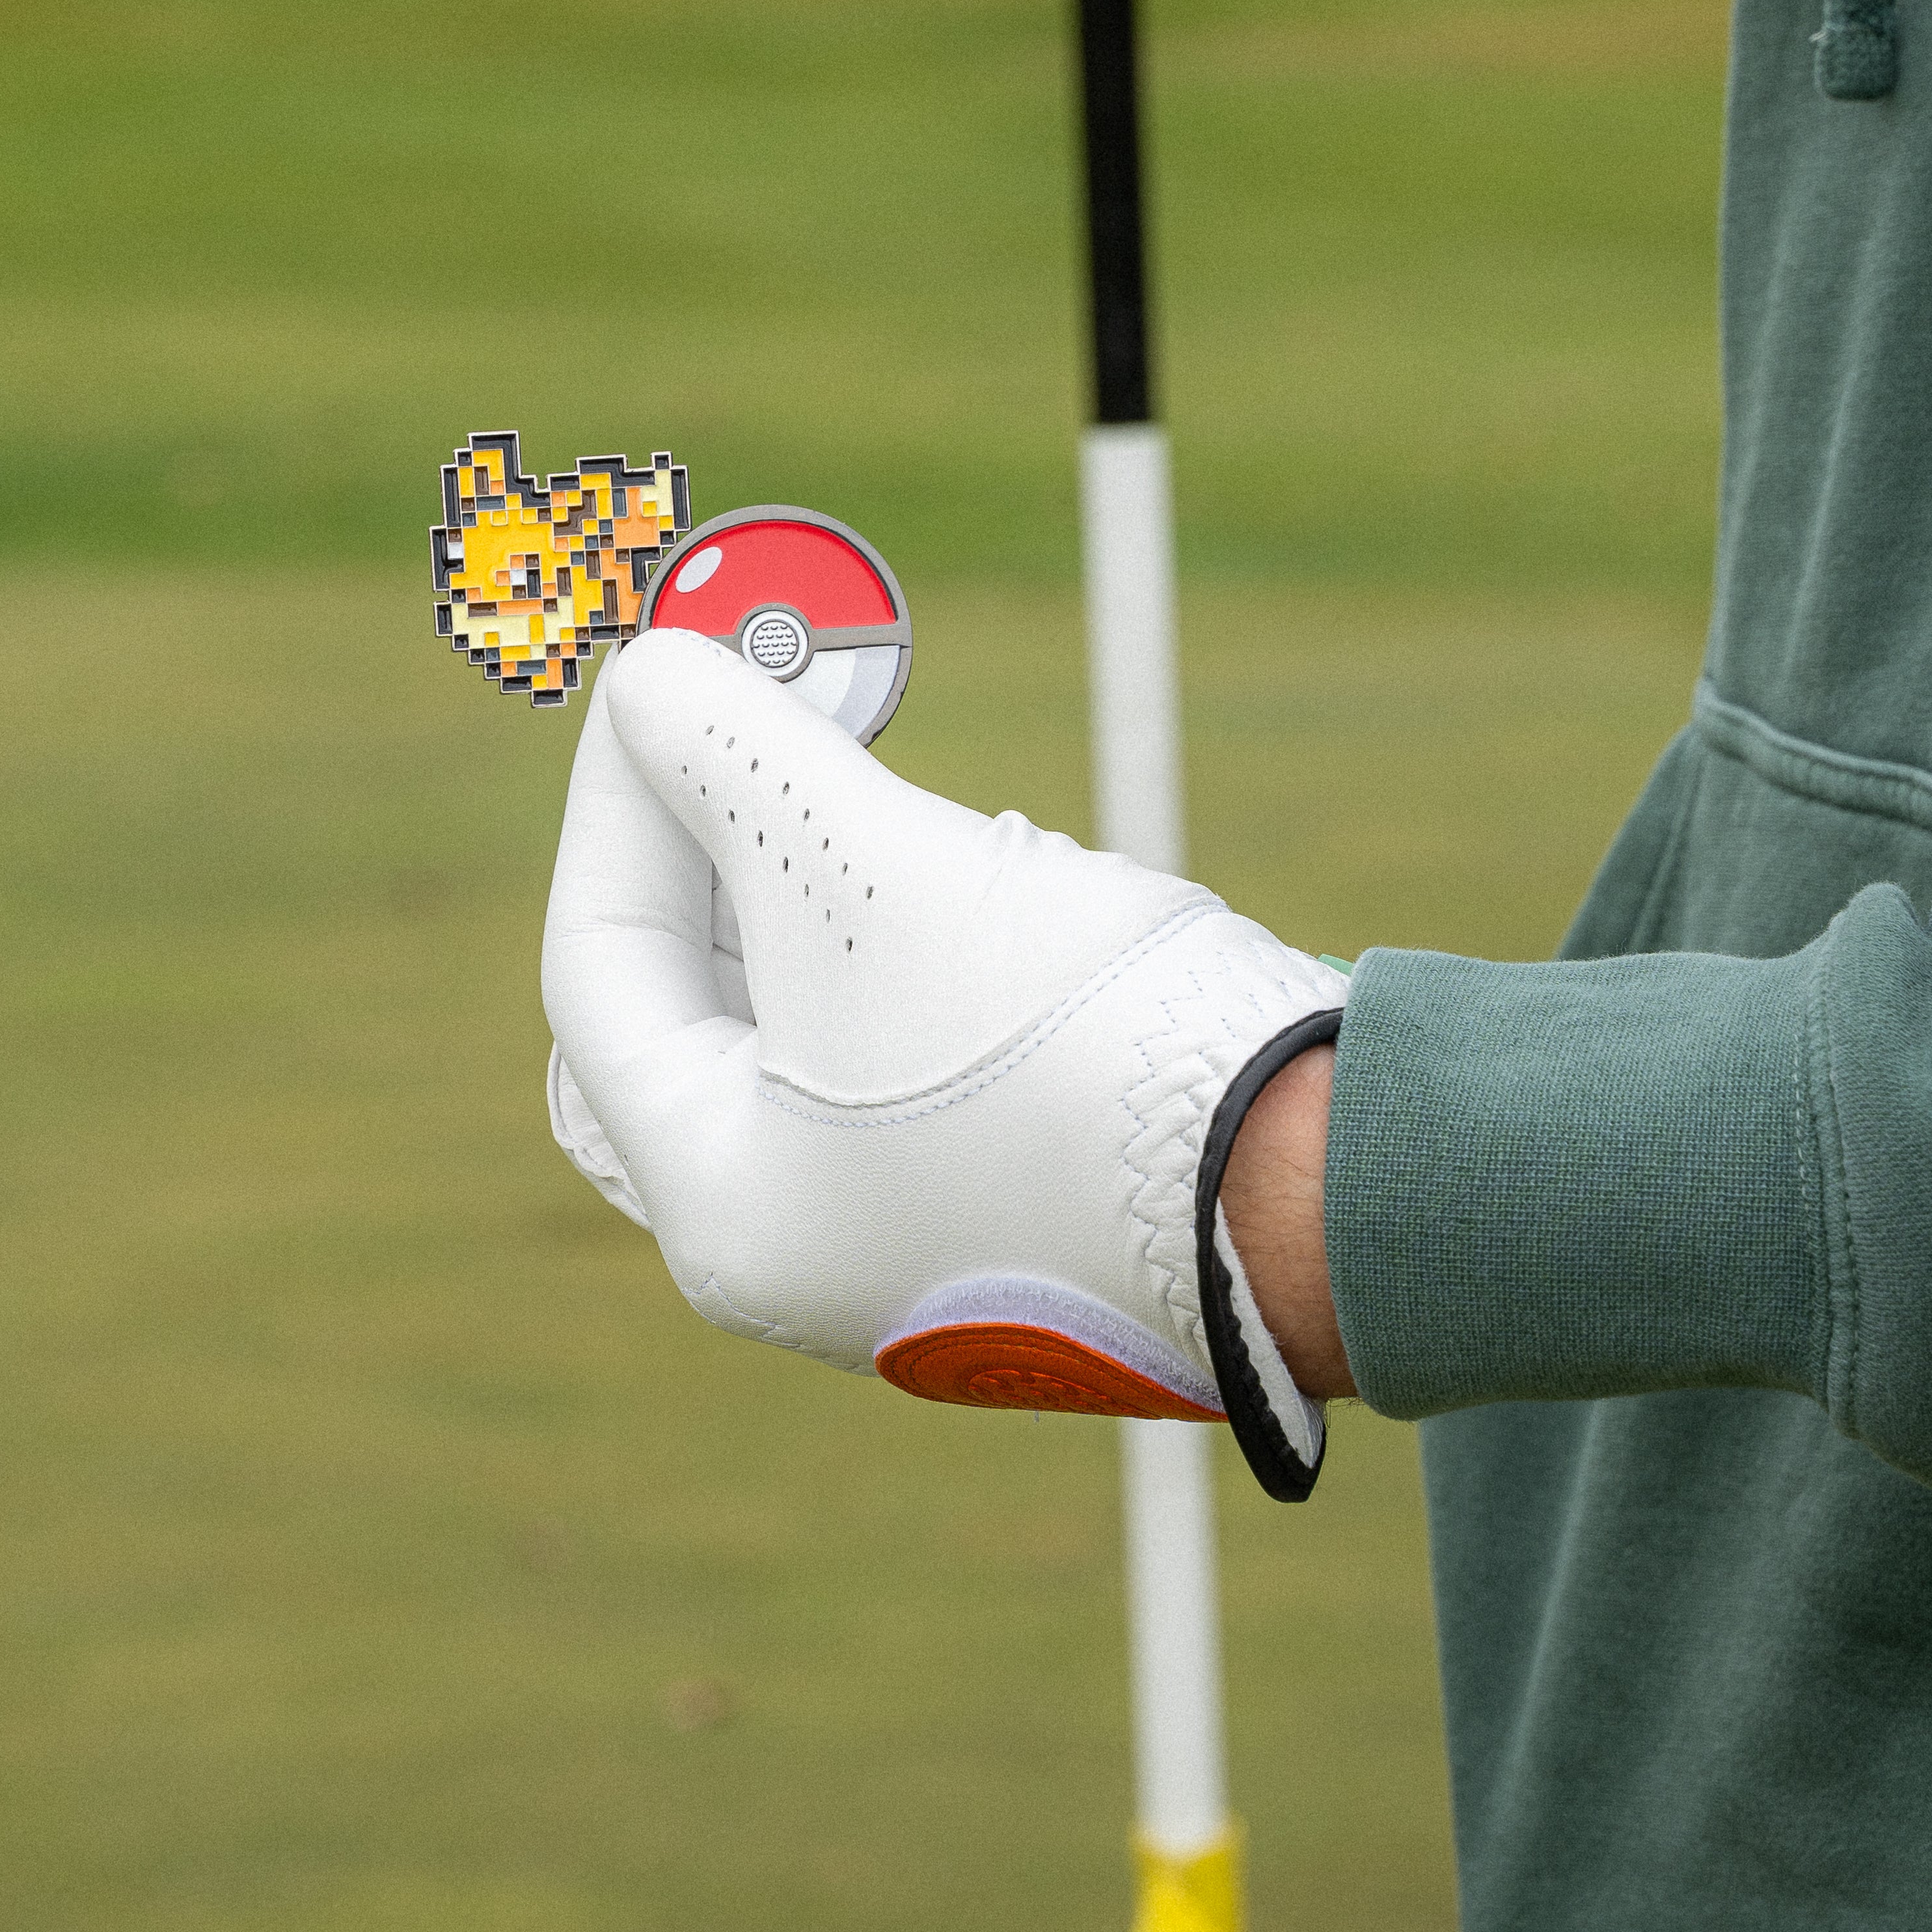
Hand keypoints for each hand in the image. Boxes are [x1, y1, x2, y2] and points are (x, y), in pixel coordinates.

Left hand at [540, 628, 1346, 1497]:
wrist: (1330, 1180)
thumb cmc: (1078, 1047)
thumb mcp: (869, 866)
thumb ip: (733, 756)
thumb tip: (645, 679)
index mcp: (724, 1212)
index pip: (602, 967)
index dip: (622, 799)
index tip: (662, 681)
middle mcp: (798, 1251)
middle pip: (691, 1000)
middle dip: (720, 845)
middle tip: (750, 723)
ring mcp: (907, 1237)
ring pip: (802, 1016)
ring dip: (827, 881)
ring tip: (881, 779)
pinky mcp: (1007, 1202)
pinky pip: (902, 1047)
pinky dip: (909, 941)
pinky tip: (972, 874)